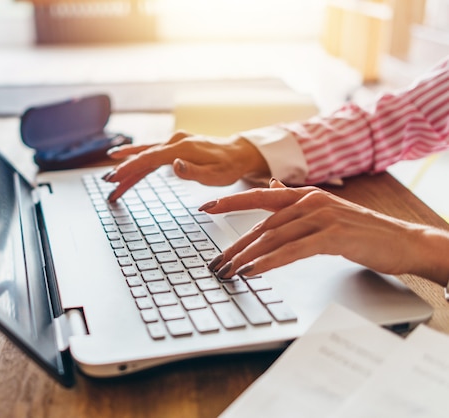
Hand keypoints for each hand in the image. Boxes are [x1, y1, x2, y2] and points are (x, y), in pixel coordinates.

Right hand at [102, 131, 268, 200]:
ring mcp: (174, 142)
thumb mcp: (216, 175)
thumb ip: (194, 172)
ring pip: (145, 155)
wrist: (238, 153)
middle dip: (124, 170)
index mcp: (182, 148)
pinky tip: (124, 160)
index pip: (150, 158)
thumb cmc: (228, 166)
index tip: (115, 177)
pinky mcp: (175, 146)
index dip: (130, 168)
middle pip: (143, 156)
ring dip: (128, 166)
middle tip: (108, 183)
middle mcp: (175, 141)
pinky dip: (137, 159)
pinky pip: (152, 154)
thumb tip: (174, 166)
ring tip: (111, 178)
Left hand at [202, 179, 448, 284]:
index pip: (259, 196)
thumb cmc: (361, 229)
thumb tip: (270, 188)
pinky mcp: (332, 236)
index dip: (230, 201)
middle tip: (216, 263)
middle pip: (262, 224)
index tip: (205, 207)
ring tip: (228, 272)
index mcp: (305, 195)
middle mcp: (310, 202)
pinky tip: (253, 271)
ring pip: (273, 238)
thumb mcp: (325, 210)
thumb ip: (294, 201)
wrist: (401, 241)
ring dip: (247, 257)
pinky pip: (292, 251)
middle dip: (235, 246)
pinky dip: (269, 262)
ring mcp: (321, 217)